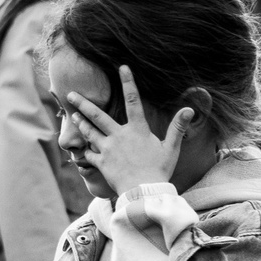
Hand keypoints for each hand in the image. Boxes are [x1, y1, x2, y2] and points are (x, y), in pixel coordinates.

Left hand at [62, 66, 193, 197]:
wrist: (144, 193)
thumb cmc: (159, 171)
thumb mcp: (171, 148)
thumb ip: (178, 128)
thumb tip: (189, 109)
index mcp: (138, 130)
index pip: (133, 100)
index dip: (128, 82)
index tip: (122, 67)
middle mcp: (119, 136)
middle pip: (98, 116)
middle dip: (83, 104)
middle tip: (71, 94)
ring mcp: (108, 149)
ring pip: (90, 133)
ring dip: (81, 123)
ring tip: (73, 116)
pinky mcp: (102, 163)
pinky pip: (90, 155)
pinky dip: (86, 151)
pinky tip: (83, 148)